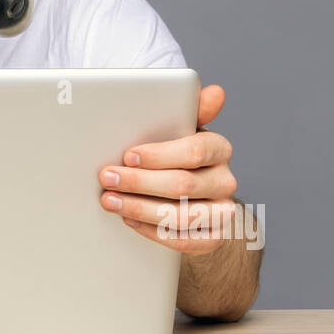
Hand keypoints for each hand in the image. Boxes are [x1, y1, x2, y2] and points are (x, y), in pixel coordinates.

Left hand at [97, 84, 237, 254]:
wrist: (190, 193)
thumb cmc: (174, 153)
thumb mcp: (178, 128)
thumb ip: (190, 108)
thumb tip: (215, 92)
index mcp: (219, 149)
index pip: (195, 151)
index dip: (159, 155)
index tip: (128, 154)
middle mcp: (226, 181)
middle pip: (182, 185)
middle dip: (139, 182)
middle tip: (107, 177)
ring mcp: (222, 212)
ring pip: (181, 216)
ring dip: (139, 207)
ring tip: (110, 200)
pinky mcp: (213, 238)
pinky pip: (182, 241)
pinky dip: (151, 230)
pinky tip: (128, 218)